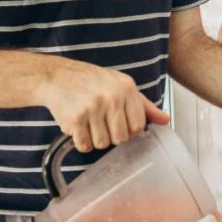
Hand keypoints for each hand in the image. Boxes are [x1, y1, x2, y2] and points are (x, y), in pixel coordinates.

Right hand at [44, 58, 169, 152]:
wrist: (56, 76)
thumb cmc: (90, 82)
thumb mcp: (120, 85)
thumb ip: (143, 105)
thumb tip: (165, 120)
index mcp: (127, 88)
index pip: (137, 126)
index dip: (127, 130)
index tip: (117, 122)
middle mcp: (112, 97)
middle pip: (121, 139)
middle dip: (110, 135)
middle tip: (100, 122)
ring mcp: (93, 107)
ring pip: (102, 144)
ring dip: (94, 138)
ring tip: (88, 122)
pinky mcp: (75, 118)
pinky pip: (84, 145)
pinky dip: (80, 141)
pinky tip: (77, 126)